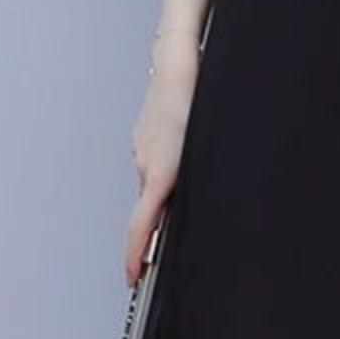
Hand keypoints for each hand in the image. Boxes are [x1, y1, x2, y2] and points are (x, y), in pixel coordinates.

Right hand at [125, 55, 196, 286]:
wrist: (179, 61)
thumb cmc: (197, 96)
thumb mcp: (208, 142)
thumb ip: (201, 178)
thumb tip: (199, 206)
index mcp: (161, 170)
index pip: (141, 223)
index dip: (136, 255)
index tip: (131, 277)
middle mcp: (146, 162)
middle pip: (148, 208)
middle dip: (155, 231)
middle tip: (162, 254)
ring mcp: (143, 149)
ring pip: (154, 184)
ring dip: (168, 195)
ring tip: (188, 194)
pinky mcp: (146, 138)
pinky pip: (155, 164)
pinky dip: (167, 172)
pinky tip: (185, 161)